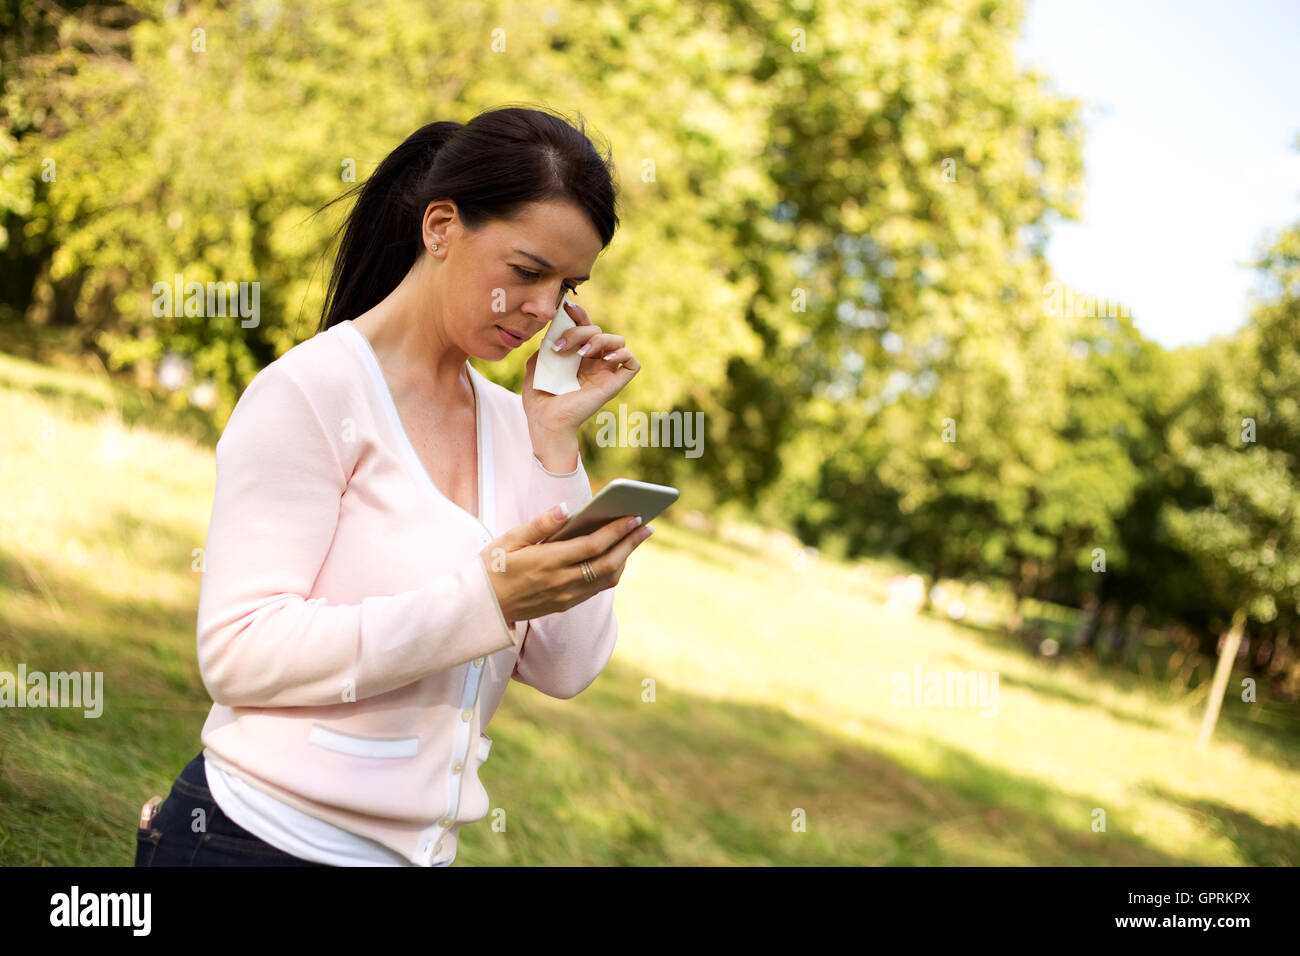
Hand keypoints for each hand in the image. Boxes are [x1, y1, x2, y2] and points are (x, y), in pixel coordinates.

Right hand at [478, 503, 653, 624]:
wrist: (481, 607)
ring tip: (636, 539)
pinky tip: (617, 556)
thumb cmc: (492, 566)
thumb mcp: (509, 539)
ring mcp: (564, 597)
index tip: (634, 516)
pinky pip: (596, 588)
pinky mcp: (564, 605)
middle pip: (607, 563)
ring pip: (606, 578)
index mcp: (546, 562)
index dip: (616, 531)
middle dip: (630, 543)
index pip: (592, 546)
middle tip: (647, 526)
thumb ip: (540, 524)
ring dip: (625, 558)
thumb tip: (567, 509)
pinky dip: (612, 571)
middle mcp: (560, 582)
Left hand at [522, 298, 640, 442]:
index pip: (586, 324)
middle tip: (561, 347)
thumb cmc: (539, 398)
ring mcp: (605, 371)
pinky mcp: (613, 384)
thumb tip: (553, 330)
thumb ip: (545, 345)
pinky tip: (605, 358)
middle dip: (579, 331)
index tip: (565, 308)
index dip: (579, 313)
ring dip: (599, 339)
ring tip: (582, 353)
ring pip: (618, 340)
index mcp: (577, 354)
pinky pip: (632, 363)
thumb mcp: (536, 364)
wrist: (545, 421)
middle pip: (598, 329)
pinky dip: (623, 354)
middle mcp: (593, 360)